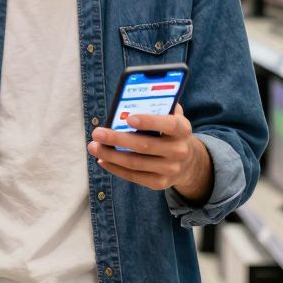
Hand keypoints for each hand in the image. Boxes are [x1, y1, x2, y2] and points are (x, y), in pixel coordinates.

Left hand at [87, 104, 212, 202]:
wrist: (188, 162)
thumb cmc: (170, 132)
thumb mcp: (171, 117)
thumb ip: (158, 106)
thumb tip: (132, 98)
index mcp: (183, 129)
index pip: (169, 124)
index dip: (149, 121)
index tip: (129, 118)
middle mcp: (179, 150)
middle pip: (145, 145)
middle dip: (117, 139)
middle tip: (97, 133)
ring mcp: (170, 169)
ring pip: (135, 163)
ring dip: (111, 155)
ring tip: (94, 146)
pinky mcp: (160, 183)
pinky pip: (134, 176)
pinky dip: (115, 168)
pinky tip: (103, 159)